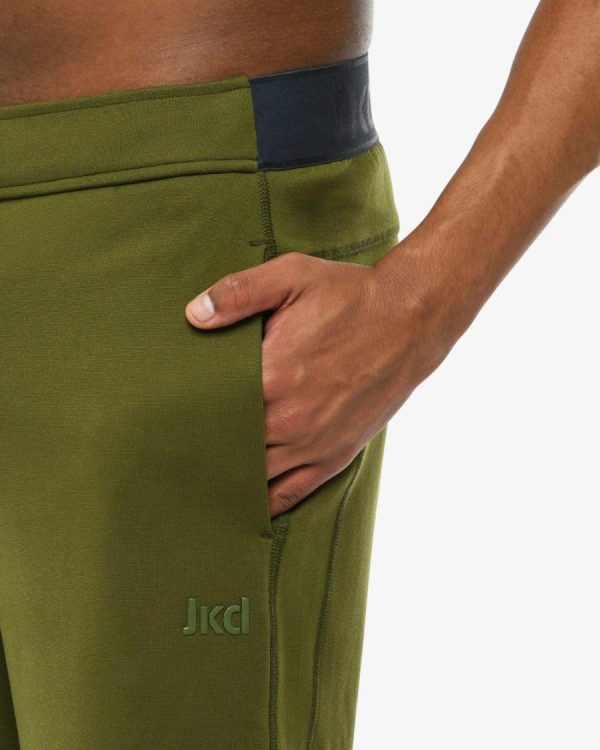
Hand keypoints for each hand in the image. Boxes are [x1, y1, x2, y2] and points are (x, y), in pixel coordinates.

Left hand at [185, 250, 447, 517]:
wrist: (411, 319)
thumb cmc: (350, 297)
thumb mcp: (293, 276)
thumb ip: (239, 293)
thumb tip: (194, 315)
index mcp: (273, 375)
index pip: (211, 409)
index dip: (186, 417)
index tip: (163, 421)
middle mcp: (291, 418)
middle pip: (228, 448)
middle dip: (202, 450)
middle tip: (171, 454)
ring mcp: (315, 442)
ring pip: (256, 476)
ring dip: (228, 478)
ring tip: (199, 480)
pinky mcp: (336, 454)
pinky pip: (292, 491)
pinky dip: (266, 501)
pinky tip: (245, 503)